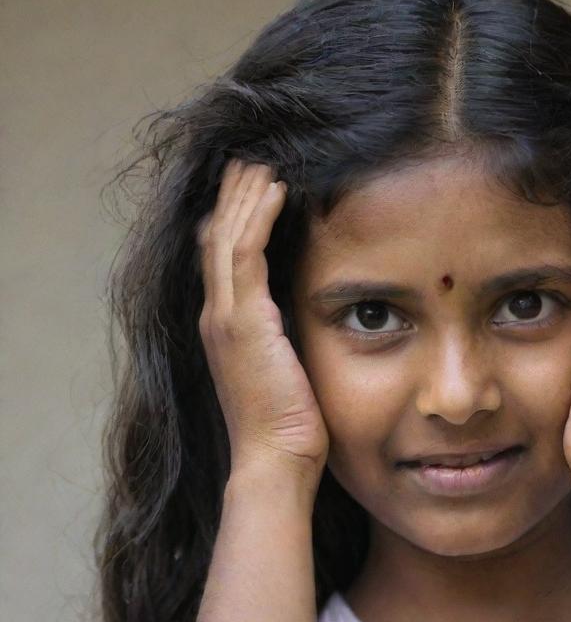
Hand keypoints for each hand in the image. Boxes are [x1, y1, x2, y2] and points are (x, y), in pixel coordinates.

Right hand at [197, 159, 328, 485]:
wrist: (276, 460)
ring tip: (264, 163)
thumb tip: (303, 323)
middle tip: (250, 160)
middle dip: (233, 197)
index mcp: (226, 329)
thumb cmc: (287, 427)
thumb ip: (285, 341)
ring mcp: (226, 318)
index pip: (221, 260)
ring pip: (227, 236)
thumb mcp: (285, 372)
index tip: (249, 190)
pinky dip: (259, 217)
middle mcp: (217, 317)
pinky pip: (246, 252)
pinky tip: (277, 190)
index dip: (231, 220)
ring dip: (245, 196)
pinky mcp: (244, 321)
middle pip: (217, 238)